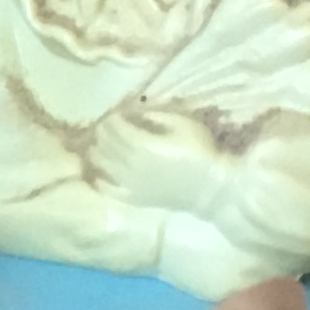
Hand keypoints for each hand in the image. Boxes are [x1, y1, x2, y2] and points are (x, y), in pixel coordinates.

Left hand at [84, 102, 230, 203]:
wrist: (212, 188)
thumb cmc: (200, 152)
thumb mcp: (182, 123)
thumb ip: (156, 115)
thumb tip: (136, 112)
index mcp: (140, 143)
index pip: (113, 126)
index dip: (113, 117)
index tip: (118, 114)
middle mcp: (128, 163)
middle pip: (104, 142)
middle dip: (103, 131)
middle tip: (109, 126)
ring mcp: (129, 182)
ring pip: (100, 163)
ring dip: (97, 150)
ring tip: (101, 145)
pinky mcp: (133, 198)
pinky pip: (107, 188)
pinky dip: (98, 178)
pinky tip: (98, 172)